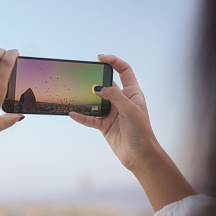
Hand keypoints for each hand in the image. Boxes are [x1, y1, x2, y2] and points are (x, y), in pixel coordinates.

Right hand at [69, 55, 157, 170]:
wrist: (140, 156)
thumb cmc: (141, 133)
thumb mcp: (129, 110)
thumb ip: (114, 96)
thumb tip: (98, 87)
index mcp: (132, 93)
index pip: (124, 71)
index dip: (114, 61)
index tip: (100, 58)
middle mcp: (122, 101)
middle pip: (107, 84)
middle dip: (96, 79)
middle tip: (84, 75)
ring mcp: (112, 113)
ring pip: (96, 101)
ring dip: (87, 98)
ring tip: (75, 93)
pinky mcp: (104, 125)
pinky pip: (90, 118)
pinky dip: (82, 116)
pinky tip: (73, 113)